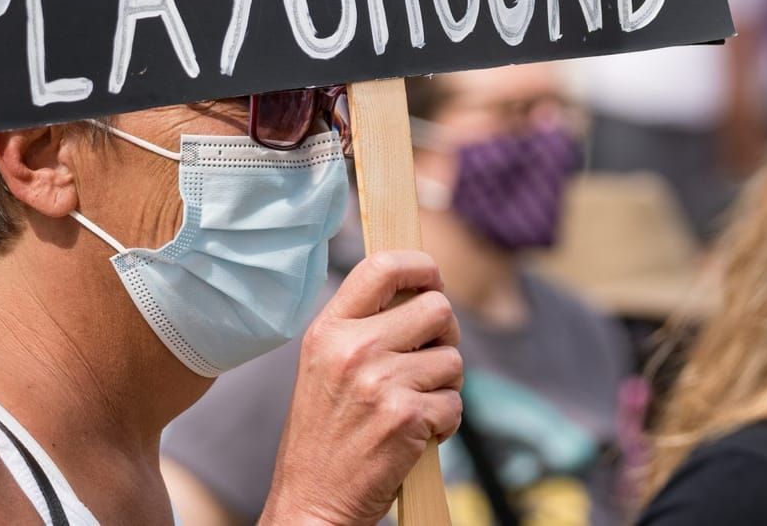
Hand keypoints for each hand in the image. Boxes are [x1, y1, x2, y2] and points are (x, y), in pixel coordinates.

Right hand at [263, 251, 463, 525]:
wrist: (312, 503)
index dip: (419, 265)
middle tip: (427, 360)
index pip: (381, 266)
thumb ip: (363, 327)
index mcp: (328, 331)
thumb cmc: (324, 436)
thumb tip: (421, 289)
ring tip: (411, 407)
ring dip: (443, 386)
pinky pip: (454, 404)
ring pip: (453, 360)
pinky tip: (415, 435)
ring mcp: (381, 383)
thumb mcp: (324, 366)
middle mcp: (353, 350)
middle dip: (444, 335)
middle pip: (437, 308)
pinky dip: (444, 423)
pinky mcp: (407, 417)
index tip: (431, 278)